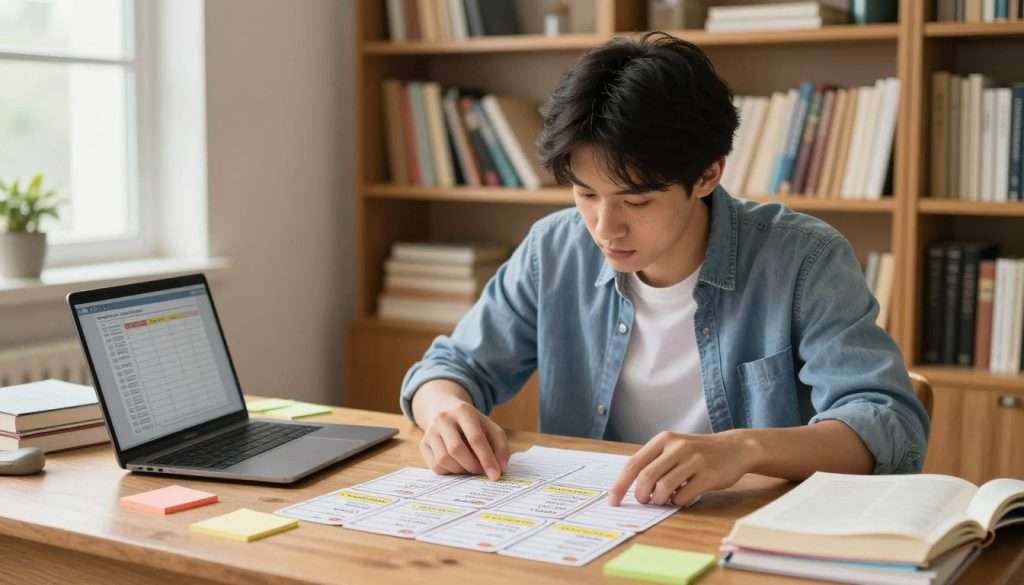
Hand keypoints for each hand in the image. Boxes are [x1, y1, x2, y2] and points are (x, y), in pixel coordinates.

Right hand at [418, 399, 509, 480]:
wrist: (444, 409)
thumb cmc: (472, 423)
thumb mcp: (490, 427)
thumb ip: (500, 446)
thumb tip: (500, 469)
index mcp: (463, 411)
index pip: (475, 438)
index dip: (487, 459)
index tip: (495, 475)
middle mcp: (443, 419)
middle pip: (456, 449)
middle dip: (472, 466)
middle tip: (481, 472)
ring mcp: (430, 431)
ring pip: (444, 460)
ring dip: (461, 470)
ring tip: (470, 467)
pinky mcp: (423, 444)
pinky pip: (435, 466)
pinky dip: (450, 471)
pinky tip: (458, 465)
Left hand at [608, 430, 759, 506]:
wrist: (734, 448)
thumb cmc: (698, 452)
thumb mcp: (673, 447)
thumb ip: (654, 462)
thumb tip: (631, 488)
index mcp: (663, 439)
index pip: (634, 463)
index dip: (620, 484)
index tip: (613, 501)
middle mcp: (677, 447)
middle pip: (646, 478)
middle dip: (641, 496)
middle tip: (645, 501)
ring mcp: (694, 460)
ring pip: (663, 489)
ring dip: (659, 501)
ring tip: (664, 500)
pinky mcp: (709, 475)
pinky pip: (683, 497)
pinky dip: (678, 502)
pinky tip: (683, 497)